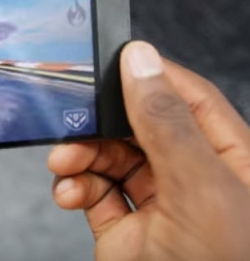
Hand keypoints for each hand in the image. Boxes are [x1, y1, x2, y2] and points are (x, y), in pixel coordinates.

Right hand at [48, 41, 249, 259]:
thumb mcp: (199, 189)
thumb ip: (167, 123)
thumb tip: (141, 61)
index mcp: (228, 159)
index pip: (188, 98)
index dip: (150, 76)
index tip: (111, 61)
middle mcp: (191, 177)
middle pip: (138, 126)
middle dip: (101, 124)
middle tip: (74, 122)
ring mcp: (155, 204)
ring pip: (109, 158)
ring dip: (80, 157)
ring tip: (64, 166)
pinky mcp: (123, 230)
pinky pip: (92, 193)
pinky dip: (73, 187)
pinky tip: (67, 192)